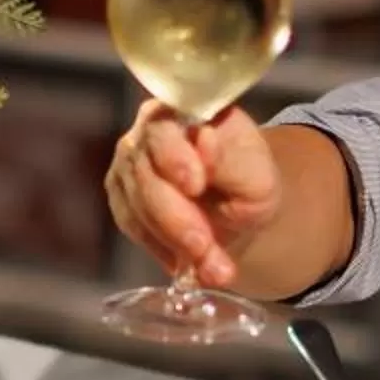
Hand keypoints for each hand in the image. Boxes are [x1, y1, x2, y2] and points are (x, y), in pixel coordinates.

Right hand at [104, 101, 281, 289]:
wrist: (240, 204)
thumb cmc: (250, 180)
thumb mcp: (257, 174)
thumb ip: (231, 161)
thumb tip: (205, 142)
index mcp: (184, 110)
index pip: (166, 128)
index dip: (175, 157)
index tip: (195, 185)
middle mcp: (148, 130)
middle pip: (146, 173)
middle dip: (177, 218)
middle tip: (204, 248)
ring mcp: (129, 163)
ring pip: (137, 205)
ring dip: (174, 243)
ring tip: (213, 269)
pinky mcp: (122, 196)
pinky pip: (132, 225)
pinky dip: (161, 249)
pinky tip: (189, 266)